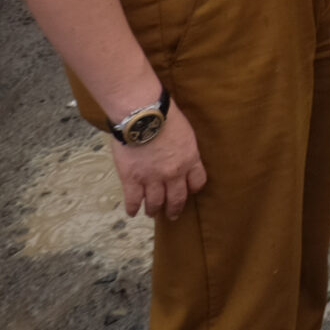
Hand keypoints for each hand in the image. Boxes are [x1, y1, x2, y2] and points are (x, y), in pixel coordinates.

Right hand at [110, 101, 205, 220]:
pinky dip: (133, 208)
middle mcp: (173, 173)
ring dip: (154, 210)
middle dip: (175, 208)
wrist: (143, 115)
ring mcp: (152, 178)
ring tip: (152, 212)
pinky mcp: (132, 179)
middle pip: (177, 198)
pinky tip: (132, 212)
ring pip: (155, 202)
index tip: (189, 192)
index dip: (192, 189)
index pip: (197, 182)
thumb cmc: (165, 116)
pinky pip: (133, 200)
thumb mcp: (186, 132)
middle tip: (172, 214)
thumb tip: (180, 154)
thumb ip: (185, 148)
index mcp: (190, 160)